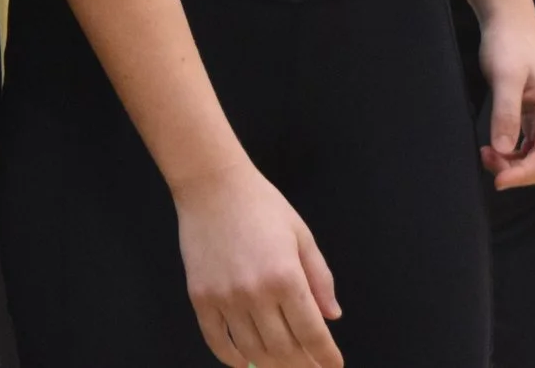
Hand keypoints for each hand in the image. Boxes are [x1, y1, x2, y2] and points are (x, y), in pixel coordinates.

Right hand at [175, 160, 342, 367]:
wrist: (212, 185)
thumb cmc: (261, 205)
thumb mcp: (301, 236)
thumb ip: (319, 278)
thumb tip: (331, 316)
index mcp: (286, 277)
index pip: (312, 334)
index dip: (326, 357)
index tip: (333, 367)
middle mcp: (256, 293)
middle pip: (284, 350)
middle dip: (302, 365)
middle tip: (310, 367)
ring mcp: (226, 298)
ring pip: (253, 351)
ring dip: (271, 365)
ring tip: (283, 365)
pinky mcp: (201, 298)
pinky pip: (217, 341)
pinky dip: (233, 358)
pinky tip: (246, 362)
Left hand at [479, 13, 534, 187]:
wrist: (510, 23)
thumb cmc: (509, 44)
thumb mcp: (504, 76)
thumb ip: (505, 112)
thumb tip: (503, 150)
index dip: (524, 174)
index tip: (498, 181)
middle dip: (519, 172)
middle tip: (487, 162)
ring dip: (515, 166)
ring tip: (486, 154)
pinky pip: (530, 148)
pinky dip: (513, 156)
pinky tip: (493, 149)